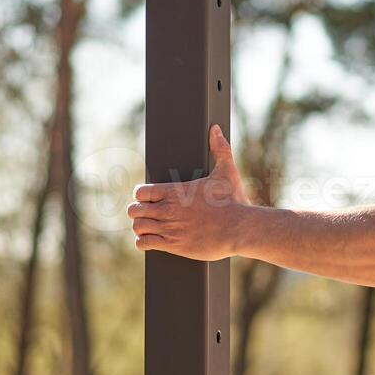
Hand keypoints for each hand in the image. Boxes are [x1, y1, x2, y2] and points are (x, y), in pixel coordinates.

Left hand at [128, 123, 251, 259]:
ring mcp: (169, 228)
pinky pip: (144, 243)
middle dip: (138, 211)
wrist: (240, 229)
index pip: (141, 192)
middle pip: (134, 210)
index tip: (149, 199)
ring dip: (141, 227)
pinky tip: (153, 240)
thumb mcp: (227, 172)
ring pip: (137, 227)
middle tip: (148, 214)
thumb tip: (215, 129)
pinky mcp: (174, 245)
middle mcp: (168, 209)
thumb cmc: (233, 201)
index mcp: (175, 191)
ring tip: (150, 227)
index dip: (142, 195)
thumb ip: (219, 150)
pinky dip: (144, 242)